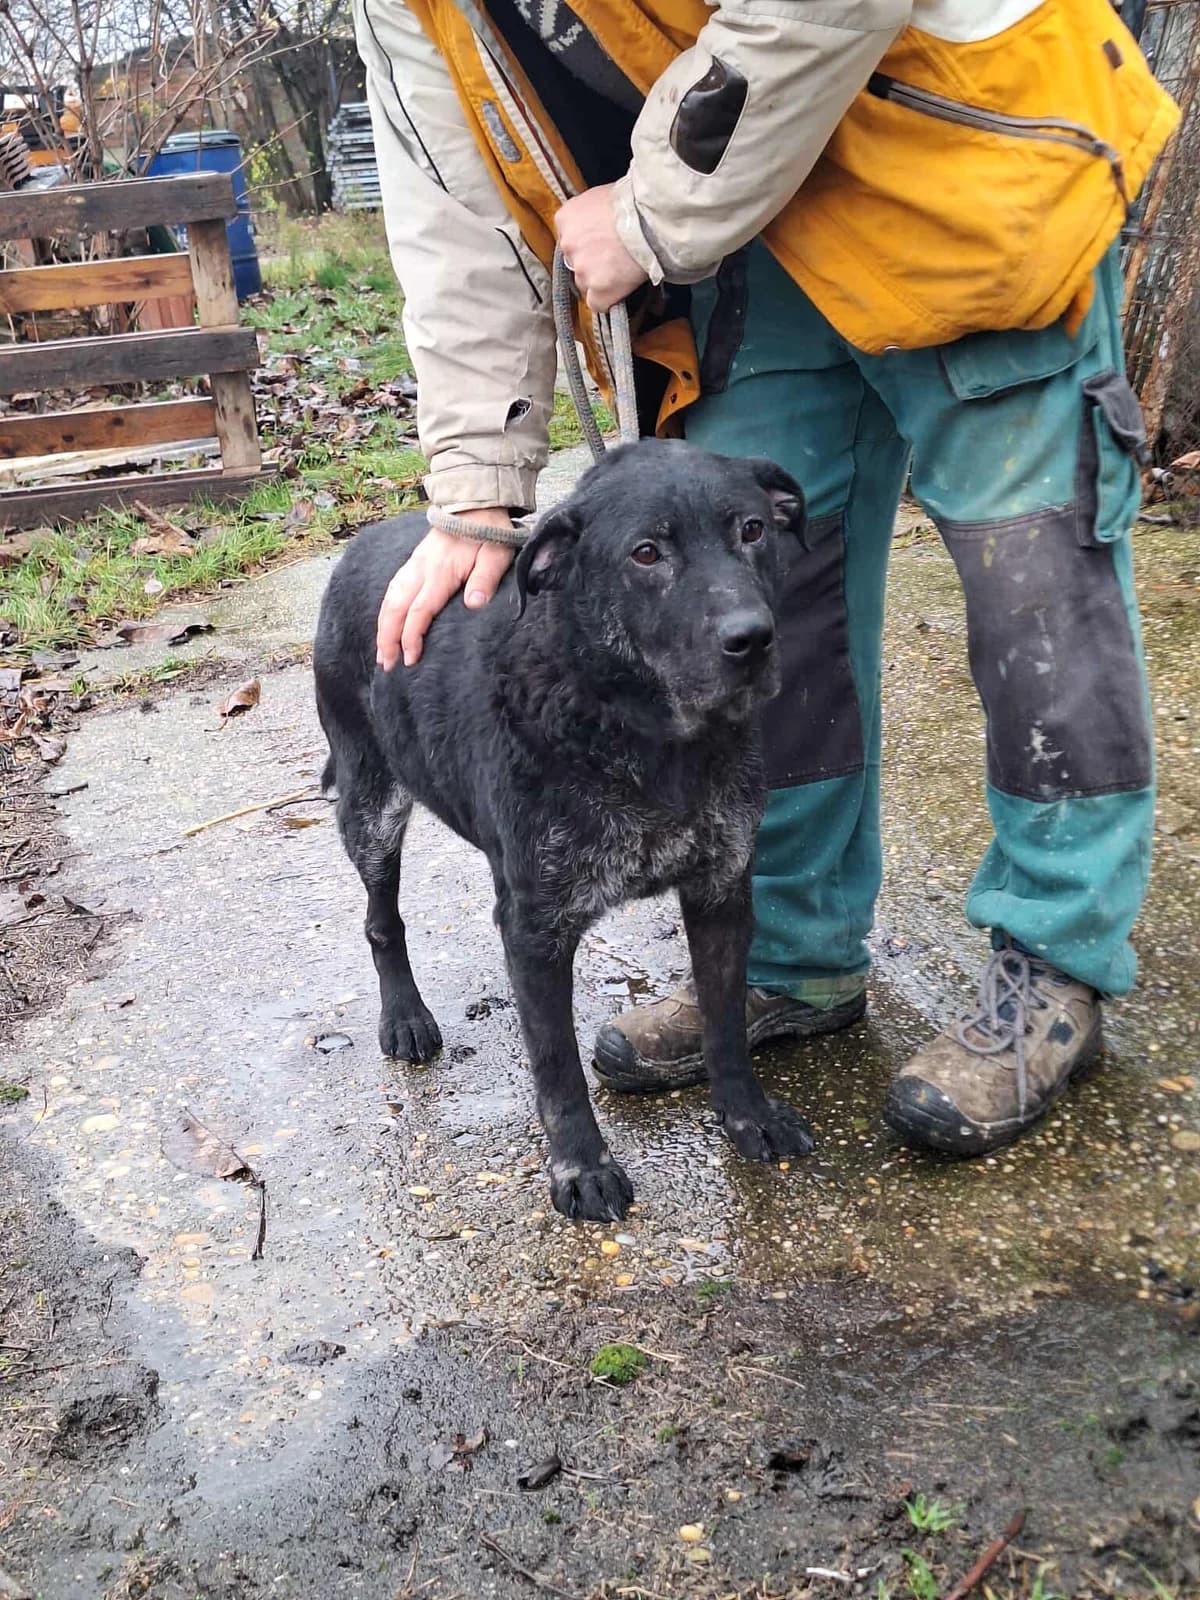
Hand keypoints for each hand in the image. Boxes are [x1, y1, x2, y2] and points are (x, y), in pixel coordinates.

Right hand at [376, 511, 514, 669]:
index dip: (411, 636)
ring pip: (390, 598)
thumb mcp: (497, 555)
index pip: (419, 610)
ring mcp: (414, 565)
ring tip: (380, 651)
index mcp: (440, 572)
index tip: (410, 659)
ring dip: (382, 626)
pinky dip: (385, 609)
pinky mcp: (414, 562)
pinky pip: (392, 588)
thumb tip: (473, 604)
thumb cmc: (490, 533)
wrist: (475, 505)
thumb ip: (485, 580)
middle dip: (387, 638)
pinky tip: (384, 623)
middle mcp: (421, 569)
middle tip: (386, 664)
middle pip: (396, 608)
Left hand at [555, 185, 646, 311]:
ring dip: (600, 281)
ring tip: (622, 268)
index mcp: (565, 218)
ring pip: (585, 284)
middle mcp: (568, 245)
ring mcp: (582, 269)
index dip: (586, 244)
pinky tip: (621, 286)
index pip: (568, 240)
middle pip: (574, 263)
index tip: (601, 244)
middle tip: (614, 256)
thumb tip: (596, 223)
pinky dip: (608, 300)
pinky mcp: (597, 290)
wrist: (651, 220)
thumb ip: (590, 214)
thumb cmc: (633, 203)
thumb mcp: (601, 197)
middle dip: (592, 263)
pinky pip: (597, 304)